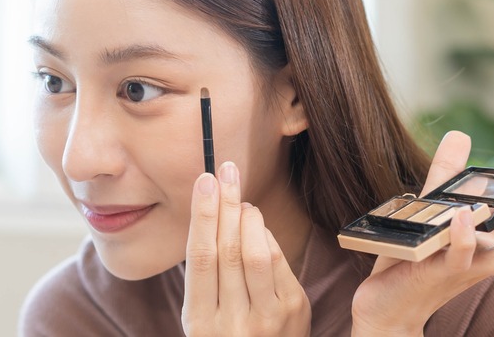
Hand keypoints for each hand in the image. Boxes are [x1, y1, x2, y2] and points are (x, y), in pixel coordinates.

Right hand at [181, 161, 310, 335]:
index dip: (202, 215)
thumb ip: (208, 274)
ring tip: (241, 201)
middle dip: (226, 204)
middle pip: (228, 250)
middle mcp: (232, 323)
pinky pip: (278, 262)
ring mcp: (266, 318)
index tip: (204, 182)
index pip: (201, 258)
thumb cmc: (228, 332)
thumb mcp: (204, 314)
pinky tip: (258, 226)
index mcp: (199, 322)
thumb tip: (218, 213)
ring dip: (248, 217)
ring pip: (256, 254)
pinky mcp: (293, 310)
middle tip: (226, 172)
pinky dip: (266, 236)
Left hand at [350, 131, 493, 335]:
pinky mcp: (438, 274)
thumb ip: (448, 174)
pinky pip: (461, 260)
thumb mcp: (435, 208)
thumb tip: (460, 136)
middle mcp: (491, 258)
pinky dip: (466, 238)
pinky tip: (463, 214)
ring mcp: (468, 269)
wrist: (387, 302)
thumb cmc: (416, 256)